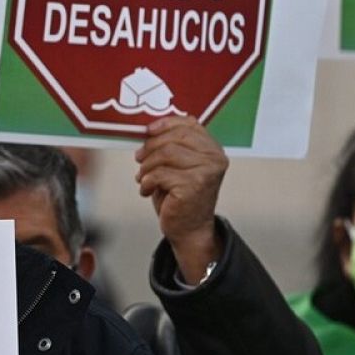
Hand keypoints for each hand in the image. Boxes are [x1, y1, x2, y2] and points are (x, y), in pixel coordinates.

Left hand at [134, 116, 227, 282]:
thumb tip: (148, 129)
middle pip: (175, 138)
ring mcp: (206, 172)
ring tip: (143, 177)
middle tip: (139, 158)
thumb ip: (172, 145)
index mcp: (213, 149)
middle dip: (151, 146)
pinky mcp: (193, 186)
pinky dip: (147, 181)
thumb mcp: (179, 165)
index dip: (165, 124)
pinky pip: (159, 174)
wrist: (189, 229)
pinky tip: (148, 190)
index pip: (189, 125)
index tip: (148, 131)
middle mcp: (214, 158)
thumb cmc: (181, 196)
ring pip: (165, 154)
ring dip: (147, 166)